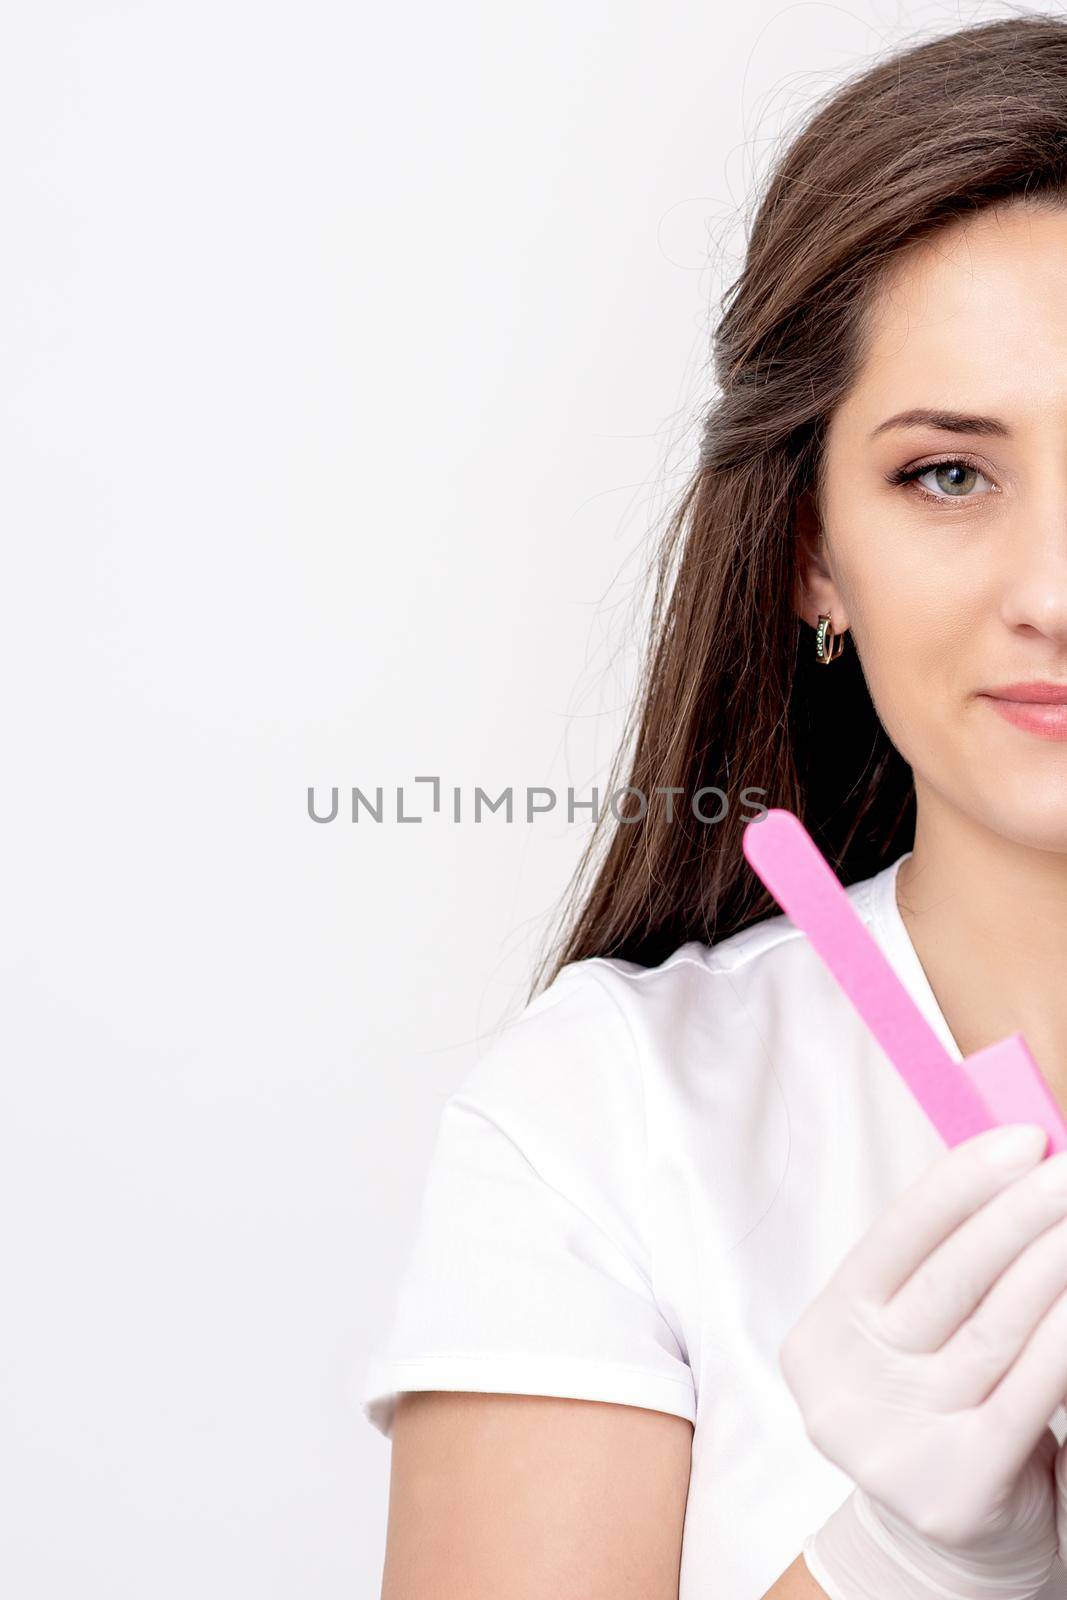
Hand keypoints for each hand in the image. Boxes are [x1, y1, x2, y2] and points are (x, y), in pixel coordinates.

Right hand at [783, 1122, 1066, 1598]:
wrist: (947, 1551)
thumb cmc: (940, 1411)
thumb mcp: (915, 1340)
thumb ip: (942, 1270)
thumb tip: (1014, 1177)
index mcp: (824, 1334)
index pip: (895, 1237)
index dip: (960, 1182)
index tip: (1023, 1139)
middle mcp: (845, 1385)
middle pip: (948, 1278)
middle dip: (1019, 1212)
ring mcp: (894, 1441)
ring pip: (994, 1328)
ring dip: (1053, 1262)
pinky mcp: (956, 1485)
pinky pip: (1026, 1391)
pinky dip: (1062, 1335)